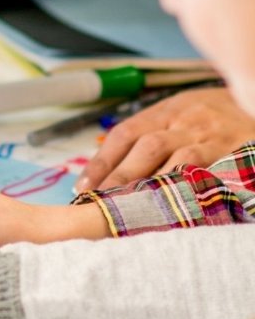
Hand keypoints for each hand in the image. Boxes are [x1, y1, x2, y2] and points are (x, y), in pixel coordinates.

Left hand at [75, 86, 253, 192]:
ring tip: (127, 210)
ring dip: (150, 187)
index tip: (83, 185)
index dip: (102, 160)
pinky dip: (186, 190)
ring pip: (175, 163)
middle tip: (98, 202)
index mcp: (168, 109)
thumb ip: (155, 131)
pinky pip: (207, 175)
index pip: (126, 133)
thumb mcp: (185, 112)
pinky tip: (170, 208)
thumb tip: (114, 161)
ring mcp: (212, 138)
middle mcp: (187, 120)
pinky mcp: (234, 156)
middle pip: (146, 147)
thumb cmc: (220, 113)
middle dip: (119, 177)